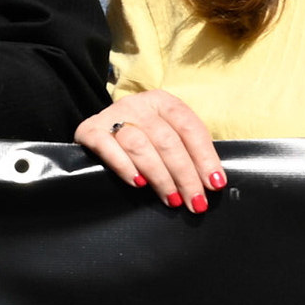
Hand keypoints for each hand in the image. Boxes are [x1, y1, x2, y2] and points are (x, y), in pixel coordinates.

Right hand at [75, 90, 224, 213]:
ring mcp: (112, 115)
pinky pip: (108, 148)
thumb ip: (186, 153)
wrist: (99, 133)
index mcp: (162, 102)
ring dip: (160, 176)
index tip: (214, 184)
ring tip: (171, 199)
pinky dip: (125, 167)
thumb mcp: (166, 137)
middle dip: (185, 175)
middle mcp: (138, 104)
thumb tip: (211, 183)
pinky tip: (138, 184)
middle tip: (195, 202)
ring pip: (140, 145)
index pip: (188, 127)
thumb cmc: (143, 141)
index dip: (205, 156)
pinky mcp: (89, 130)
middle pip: (166, 140)